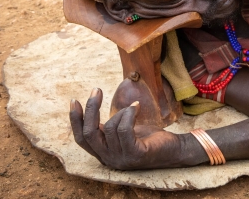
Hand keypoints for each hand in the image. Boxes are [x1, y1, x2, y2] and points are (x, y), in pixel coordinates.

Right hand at [69, 88, 185, 169]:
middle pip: (89, 133)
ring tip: (133, 106)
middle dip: (91, 109)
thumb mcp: (122, 131)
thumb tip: (92, 106)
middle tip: (96, 90)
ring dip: (121, 111)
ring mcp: (122, 159)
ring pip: (109, 128)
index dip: (75, 120)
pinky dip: (129, 113)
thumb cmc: (147, 137)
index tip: (74, 100)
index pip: (81, 139)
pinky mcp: (135, 154)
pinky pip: (124, 129)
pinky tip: (136, 107)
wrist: (173, 150)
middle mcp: (109, 159)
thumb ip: (108, 126)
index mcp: (103, 153)